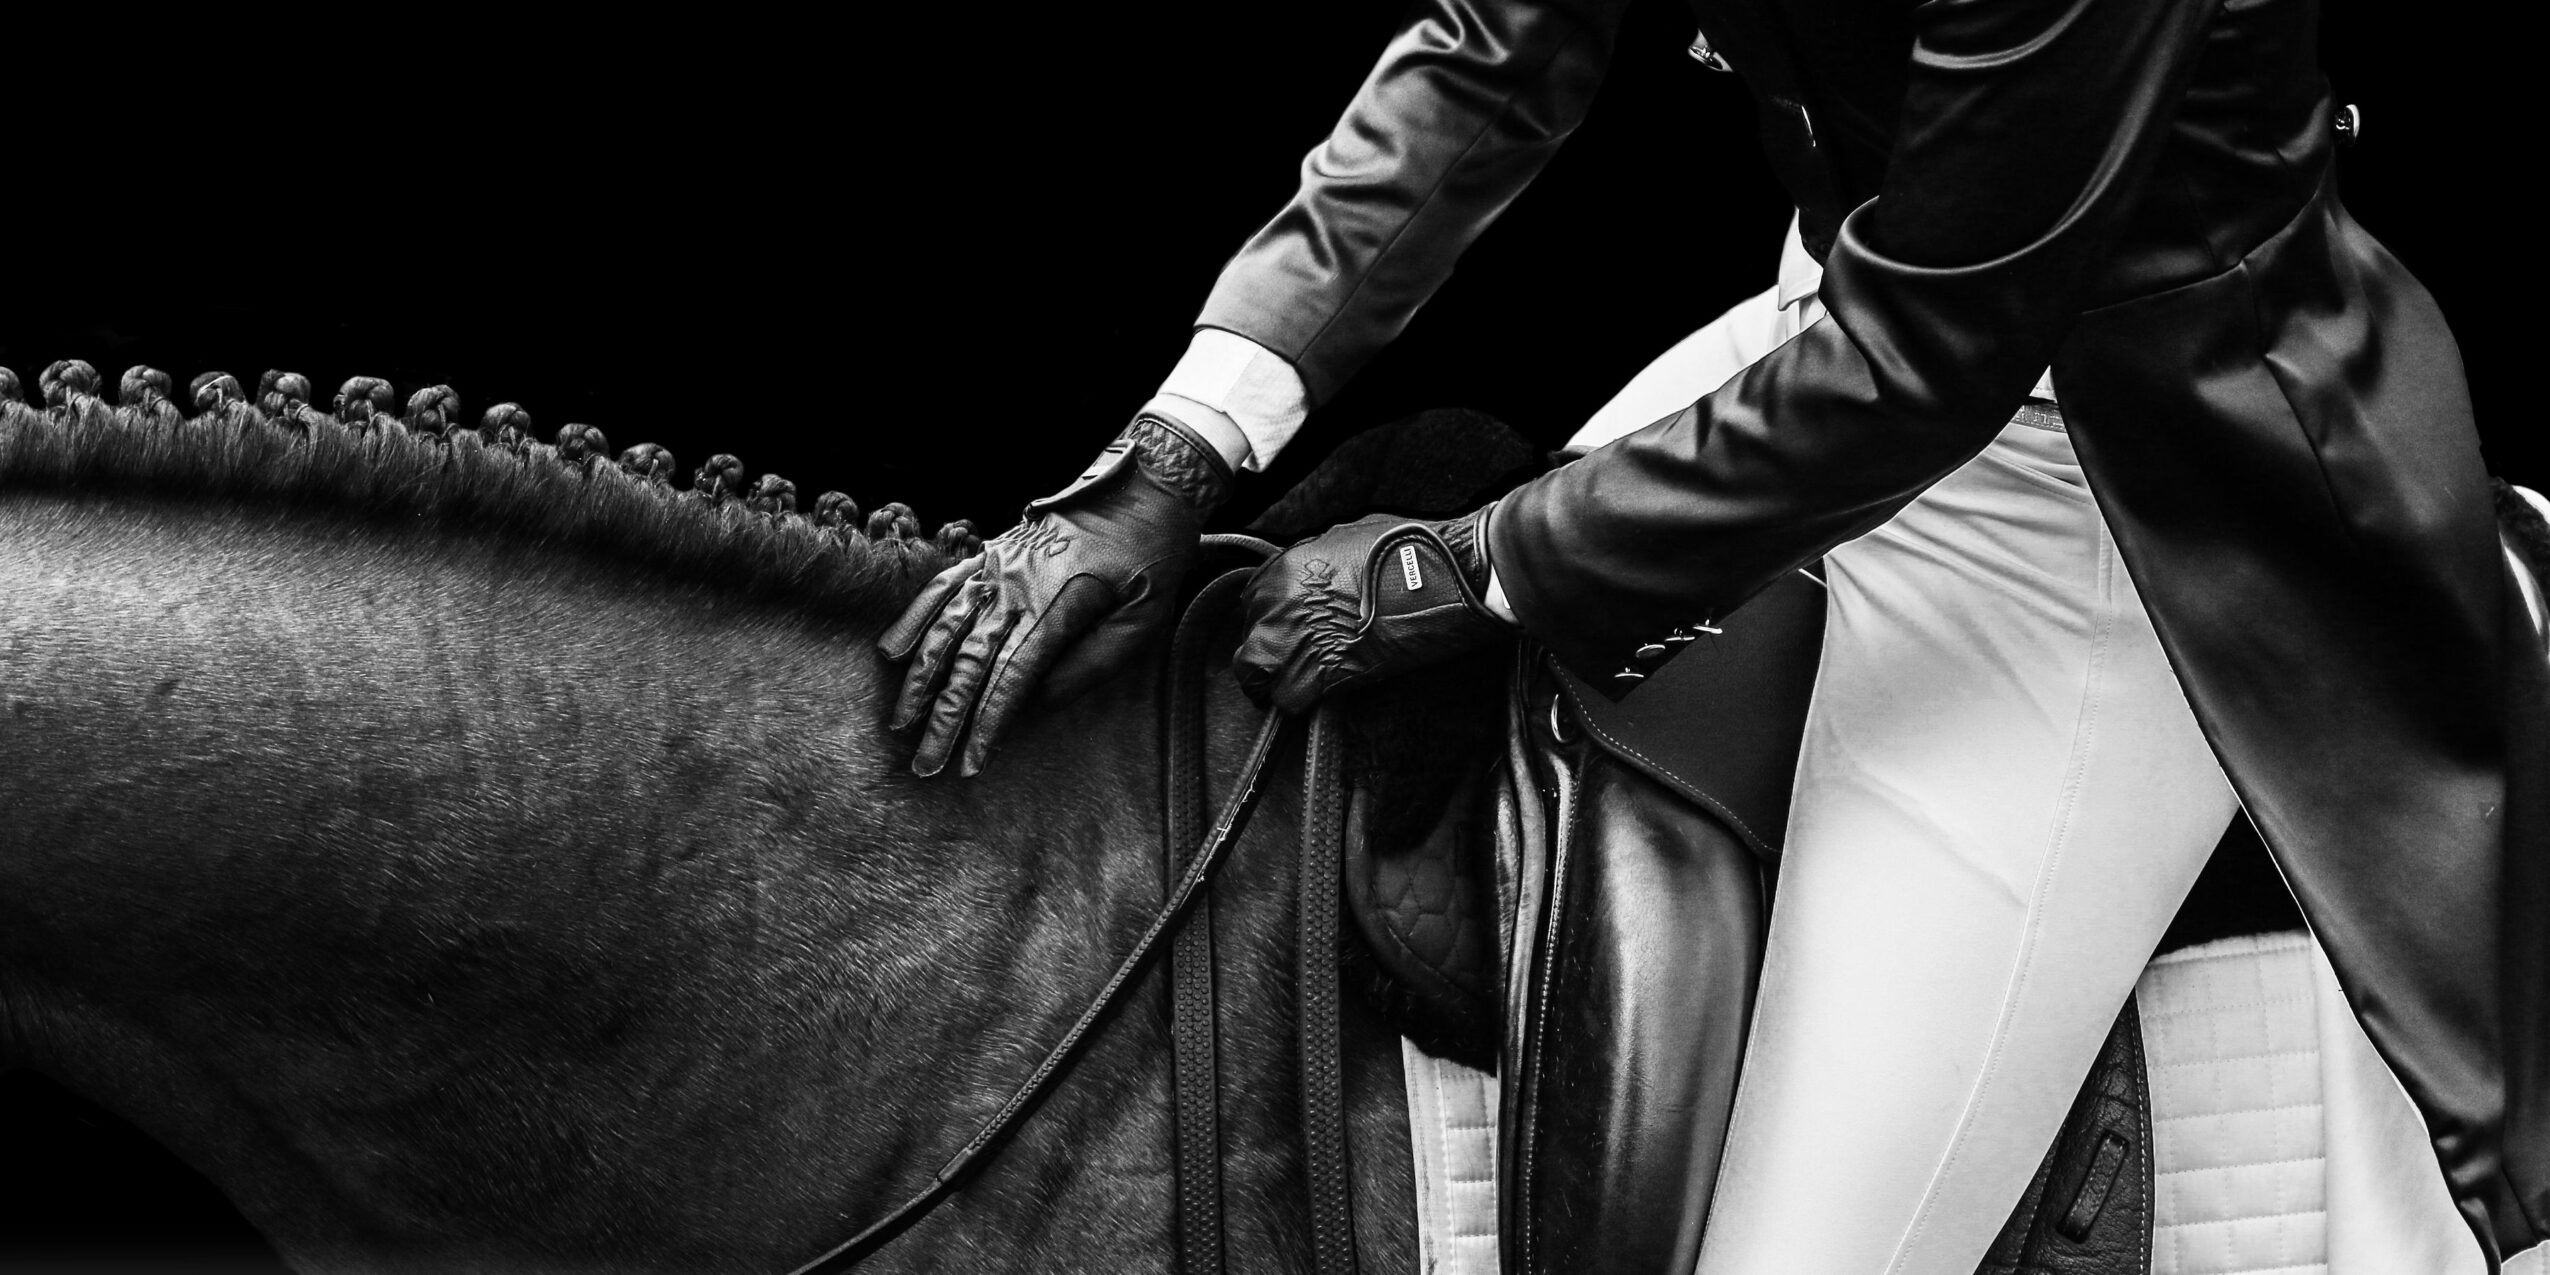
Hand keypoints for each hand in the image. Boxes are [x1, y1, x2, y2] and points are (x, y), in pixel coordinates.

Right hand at [879, 414, 1230, 776]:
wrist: (1144, 487)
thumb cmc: (1150, 560)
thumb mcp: (1143, 621)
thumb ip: (1090, 666)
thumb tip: (1037, 705)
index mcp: (1056, 609)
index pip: (1010, 681)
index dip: (987, 725)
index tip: (969, 764)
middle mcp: (1016, 588)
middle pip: (969, 664)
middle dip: (944, 718)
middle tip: (925, 763)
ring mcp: (997, 567)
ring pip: (945, 629)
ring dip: (920, 680)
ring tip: (901, 722)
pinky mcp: (989, 552)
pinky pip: (942, 587)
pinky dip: (913, 620)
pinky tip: (893, 653)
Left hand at [1235, 506, 1512, 713]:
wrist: (1442, 578)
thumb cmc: (1406, 549)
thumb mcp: (1348, 537)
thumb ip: (1314, 558)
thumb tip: (1310, 574)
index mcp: (1283, 568)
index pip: (1250, 603)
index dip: (1268, 620)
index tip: (1283, 629)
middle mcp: (1279, 606)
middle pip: (1249, 645)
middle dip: (1264, 656)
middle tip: (1285, 662)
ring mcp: (1296, 643)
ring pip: (1258, 678)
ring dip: (1274, 684)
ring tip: (1294, 686)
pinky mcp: (1323, 675)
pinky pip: (1289, 701)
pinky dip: (1300, 702)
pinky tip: (1316, 696)